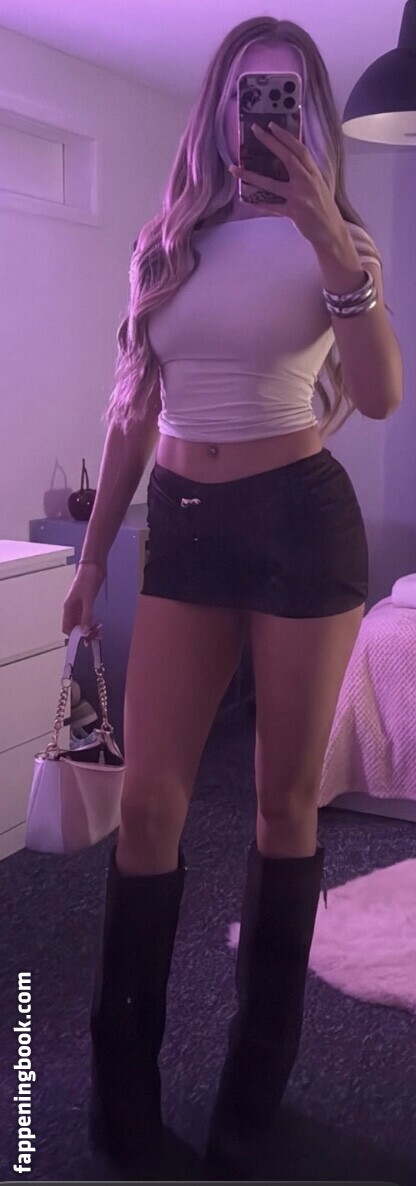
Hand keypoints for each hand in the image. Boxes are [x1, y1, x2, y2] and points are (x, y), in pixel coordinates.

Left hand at [229, 121, 343, 251]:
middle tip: (255, 130)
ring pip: (272, 184)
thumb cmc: (324, 208)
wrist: (332, 232)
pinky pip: (272, 206)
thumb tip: (289, 161)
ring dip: (251, 175)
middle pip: (287, 157)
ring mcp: (300, 197)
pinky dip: (258, 203)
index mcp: (314, 173)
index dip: (286, 136)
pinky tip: (245, 199)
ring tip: (236, 168)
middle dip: (270, 142)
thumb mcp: (319, 185)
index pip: (300, 149)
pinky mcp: (294, 213)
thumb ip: (306, 173)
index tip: (272, 126)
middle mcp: (308, 182)